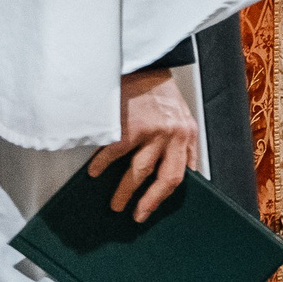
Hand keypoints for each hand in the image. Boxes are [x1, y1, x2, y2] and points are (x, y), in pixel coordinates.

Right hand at [88, 69, 199, 222]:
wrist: (142, 65)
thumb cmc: (156, 91)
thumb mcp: (178, 115)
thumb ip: (177, 140)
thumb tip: (169, 169)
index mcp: (188, 134)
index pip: (185, 172)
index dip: (172, 192)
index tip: (159, 206)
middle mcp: (175, 136)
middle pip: (168, 179)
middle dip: (152, 201)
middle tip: (139, 216)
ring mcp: (154, 133)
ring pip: (140, 173)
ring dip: (126, 192)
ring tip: (116, 204)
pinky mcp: (130, 127)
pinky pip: (114, 155)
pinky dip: (103, 166)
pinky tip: (95, 173)